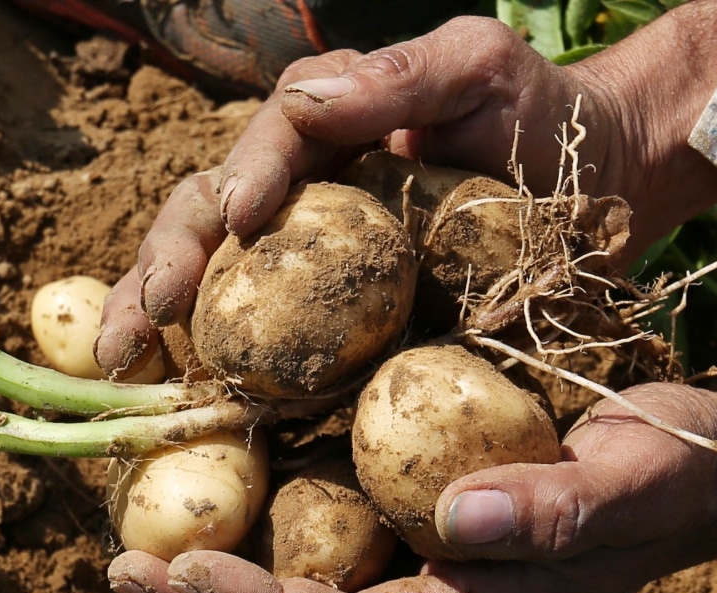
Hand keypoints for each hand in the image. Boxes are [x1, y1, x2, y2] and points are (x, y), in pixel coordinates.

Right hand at [96, 9, 716, 379]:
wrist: (595, 180)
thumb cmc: (535, 116)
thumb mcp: (480, 68)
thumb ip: (404, 74)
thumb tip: (304, 102)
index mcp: (320, 127)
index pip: (260, 146)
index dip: (240, 180)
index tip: (239, 217)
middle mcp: (290, 190)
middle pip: (201, 220)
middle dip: (159, 270)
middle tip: (136, 325)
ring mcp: (295, 255)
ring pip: (204, 280)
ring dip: (152, 321)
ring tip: (121, 367)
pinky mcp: (316, 314)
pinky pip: (245, 334)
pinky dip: (198, 363)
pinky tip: (170, 400)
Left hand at [108, 383, 716, 592]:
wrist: (694, 464)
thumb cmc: (675, 473)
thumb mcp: (637, 481)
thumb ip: (560, 508)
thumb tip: (454, 519)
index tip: (189, 572)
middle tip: (122, 569)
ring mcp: (406, 567)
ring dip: (204, 580)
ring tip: (126, 549)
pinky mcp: (397, 522)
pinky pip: (308, 540)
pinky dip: (244, 525)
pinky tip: (194, 488)